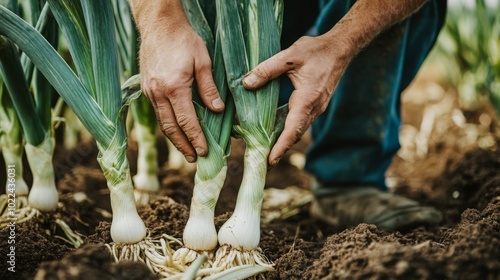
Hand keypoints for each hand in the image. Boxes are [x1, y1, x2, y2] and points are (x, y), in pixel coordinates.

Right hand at [138, 21, 223, 162]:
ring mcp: (149, 91)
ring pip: (161, 122)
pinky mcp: (146, 87)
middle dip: (183, 146)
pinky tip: (175, 130)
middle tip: (194, 159)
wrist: (159, 25)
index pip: (186, 122)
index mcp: (174, 87)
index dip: (196, 139)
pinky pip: (157, 112)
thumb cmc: (184, 40)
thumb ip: (209, 88)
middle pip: (170, 128)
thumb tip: (216, 110)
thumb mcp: (202, 61)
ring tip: (185, 150)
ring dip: (173, 138)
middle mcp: (158, 93)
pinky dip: (166, 124)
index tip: (204, 152)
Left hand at [242, 35, 350, 165]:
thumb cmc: (316, 50)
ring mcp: (316, 108)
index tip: (270, 161)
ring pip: (298, 130)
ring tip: (267, 154)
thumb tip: (246, 83)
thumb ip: (267, 69)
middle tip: (263, 164)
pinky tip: (276, 133)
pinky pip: (300, 122)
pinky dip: (289, 131)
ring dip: (284, 142)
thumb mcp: (290, 56)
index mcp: (308, 99)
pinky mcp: (315, 105)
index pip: (293, 128)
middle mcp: (314, 108)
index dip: (281, 146)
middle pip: (295, 135)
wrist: (340, 49)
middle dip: (280, 150)